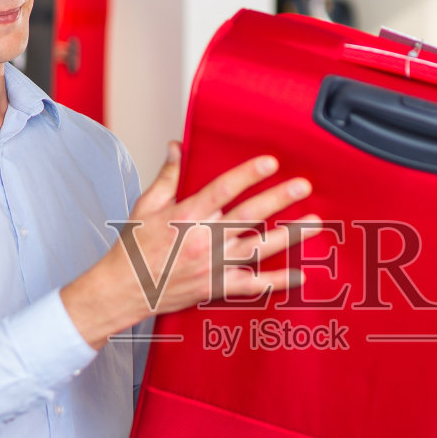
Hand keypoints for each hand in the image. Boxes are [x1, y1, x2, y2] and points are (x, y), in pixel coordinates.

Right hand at [62, 142, 316, 347]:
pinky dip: (278, 282)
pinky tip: (300, 275)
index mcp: (185, 216)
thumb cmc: (133, 249)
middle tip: (303, 186)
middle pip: (248, 215)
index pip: (222, 189)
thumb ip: (167, 176)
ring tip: (314, 223)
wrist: (123, 290)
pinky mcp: (216, 287)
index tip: (270, 162)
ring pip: (258, 247)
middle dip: (278, 199)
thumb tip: (177, 147)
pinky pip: (253, 285)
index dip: (248, 174)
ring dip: (289, 235)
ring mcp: (212, 265)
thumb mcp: (145, 206)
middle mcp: (203, 240)